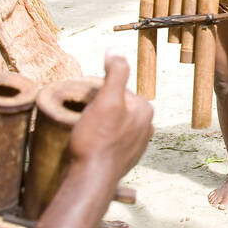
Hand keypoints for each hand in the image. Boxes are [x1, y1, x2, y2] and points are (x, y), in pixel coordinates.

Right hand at [68, 55, 153, 205]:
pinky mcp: (125, 159)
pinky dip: (100, 140)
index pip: (116, 89)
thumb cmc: (97, 139)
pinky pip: (110, 141)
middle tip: (81, 116)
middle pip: (115, 106)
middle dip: (98, 107)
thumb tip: (116, 48)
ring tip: (83, 131)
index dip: (96, 91)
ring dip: (98, 124)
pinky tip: (89, 144)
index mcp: (145, 109)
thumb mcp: (105, 99)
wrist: (91, 179)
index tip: (84, 100)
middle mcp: (147, 127)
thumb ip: (115, 72)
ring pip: (112, 124)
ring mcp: (137, 145)